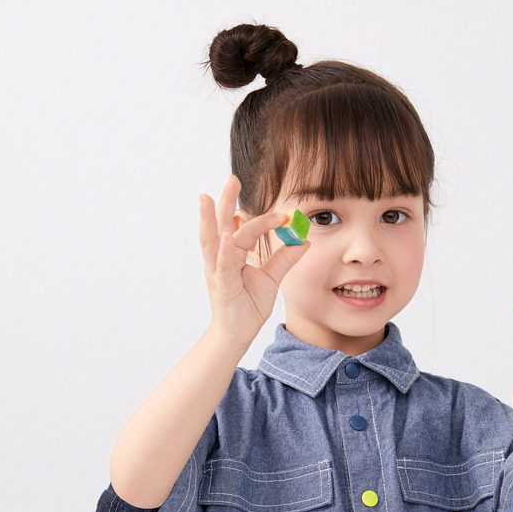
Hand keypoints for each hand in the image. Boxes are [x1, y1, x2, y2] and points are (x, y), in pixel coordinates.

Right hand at [199, 174, 309, 348]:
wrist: (237, 333)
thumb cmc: (247, 304)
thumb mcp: (271, 277)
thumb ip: (285, 258)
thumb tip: (304, 241)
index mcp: (231, 253)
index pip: (242, 227)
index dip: (259, 216)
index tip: (281, 211)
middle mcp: (220, 257)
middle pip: (221, 224)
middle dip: (224, 201)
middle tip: (232, 178)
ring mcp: (217, 270)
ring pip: (214, 240)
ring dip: (211, 219)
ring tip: (208, 198)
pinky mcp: (221, 285)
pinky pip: (221, 266)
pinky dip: (223, 252)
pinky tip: (226, 239)